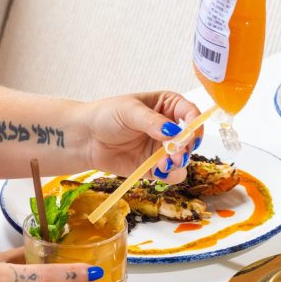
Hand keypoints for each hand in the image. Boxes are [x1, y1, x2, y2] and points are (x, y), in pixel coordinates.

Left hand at [76, 92, 202, 183]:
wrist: (86, 138)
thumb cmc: (106, 115)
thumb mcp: (129, 111)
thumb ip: (152, 121)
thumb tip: (172, 132)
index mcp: (167, 106)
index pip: (191, 113)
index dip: (194, 124)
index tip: (188, 135)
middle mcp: (170, 128)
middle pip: (191, 139)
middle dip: (186, 147)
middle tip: (175, 153)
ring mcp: (163, 149)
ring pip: (183, 158)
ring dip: (178, 163)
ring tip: (163, 164)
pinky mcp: (155, 167)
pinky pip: (171, 174)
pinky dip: (169, 175)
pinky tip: (157, 171)